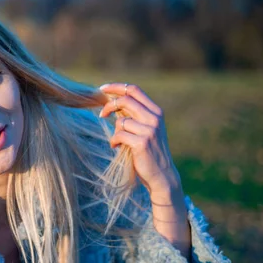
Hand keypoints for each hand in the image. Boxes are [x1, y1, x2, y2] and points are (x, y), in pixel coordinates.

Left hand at [98, 83, 190, 259]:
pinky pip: (118, 135)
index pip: (134, 90)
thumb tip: (113, 103)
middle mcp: (154, 118)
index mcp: (156, 112)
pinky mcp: (142, 142)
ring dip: (115, 133)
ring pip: (120, 121)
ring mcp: (149, 130)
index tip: (102, 89)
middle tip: (101, 115)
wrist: (161, 176)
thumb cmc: (149, 152)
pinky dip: (114, 142)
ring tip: (119, 143)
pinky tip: (117, 148)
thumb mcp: (145, 130)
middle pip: (125, 101)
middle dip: (109, 106)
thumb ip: (134, 116)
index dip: (116, 87)